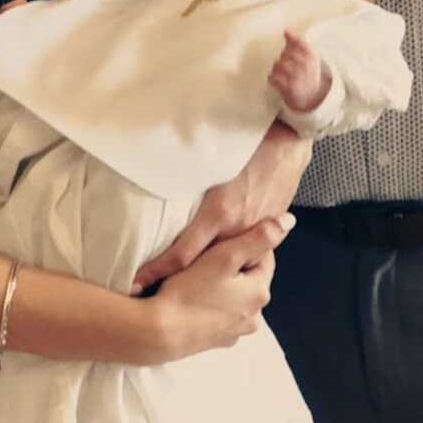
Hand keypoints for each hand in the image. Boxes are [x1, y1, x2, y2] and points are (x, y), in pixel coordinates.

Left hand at [132, 120, 311, 290]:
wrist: (288, 140)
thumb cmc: (245, 144)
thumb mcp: (209, 165)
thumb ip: (189, 189)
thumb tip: (159, 197)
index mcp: (217, 214)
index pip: (181, 255)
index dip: (156, 271)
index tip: (134, 282)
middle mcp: (236, 228)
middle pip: (203, 265)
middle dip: (181, 277)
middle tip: (153, 282)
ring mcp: (255, 230)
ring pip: (227, 259)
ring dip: (209, 267)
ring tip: (186, 277)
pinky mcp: (270, 226)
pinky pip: (248, 247)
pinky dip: (233, 254)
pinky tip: (222, 254)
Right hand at [150, 215, 294, 360]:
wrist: (160, 332)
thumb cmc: (191, 290)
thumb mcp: (226, 255)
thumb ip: (259, 237)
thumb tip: (290, 221)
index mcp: (260, 293)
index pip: (264, 256)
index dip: (245, 242)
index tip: (223, 239)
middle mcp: (255, 317)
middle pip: (250, 277)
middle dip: (235, 265)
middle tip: (208, 256)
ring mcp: (236, 332)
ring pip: (236, 296)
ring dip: (224, 284)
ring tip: (199, 276)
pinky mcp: (218, 341)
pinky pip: (222, 312)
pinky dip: (213, 302)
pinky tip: (195, 296)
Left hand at [268, 30, 330, 112]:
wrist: (311, 96)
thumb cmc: (307, 72)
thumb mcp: (308, 56)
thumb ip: (298, 41)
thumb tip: (286, 30)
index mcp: (312, 57)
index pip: (298, 43)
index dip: (290, 42)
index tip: (289, 45)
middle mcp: (306, 68)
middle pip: (285, 53)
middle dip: (283, 56)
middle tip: (287, 62)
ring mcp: (297, 79)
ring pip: (277, 65)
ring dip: (276, 67)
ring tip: (282, 71)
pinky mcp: (288, 90)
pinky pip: (272, 78)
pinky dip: (272, 78)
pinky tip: (277, 79)